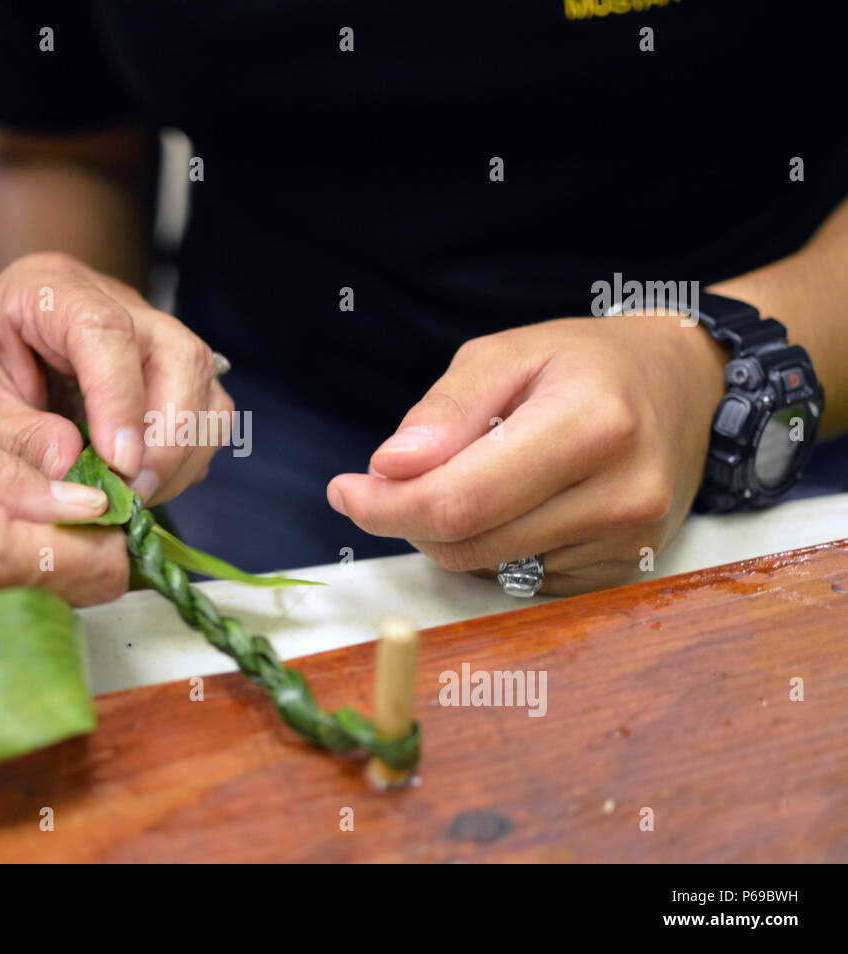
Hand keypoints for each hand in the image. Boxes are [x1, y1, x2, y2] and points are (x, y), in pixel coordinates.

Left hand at [0, 252, 234, 504]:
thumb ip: (10, 437)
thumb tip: (73, 466)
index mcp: (47, 290)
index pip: (106, 329)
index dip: (122, 399)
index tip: (119, 464)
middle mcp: (110, 301)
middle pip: (180, 353)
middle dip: (170, 434)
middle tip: (131, 493)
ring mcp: (145, 334)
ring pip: (204, 384)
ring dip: (183, 452)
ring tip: (133, 495)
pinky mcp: (163, 372)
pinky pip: (203, 413)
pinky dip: (184, 458)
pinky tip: (141, 484)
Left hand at [326, 315, 729, 593]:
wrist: (686, 388)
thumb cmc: (586, 364)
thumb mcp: (507, 353)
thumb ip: (445, 411)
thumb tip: (390, 468)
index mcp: (590, 425)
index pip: (459, 500)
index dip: (387, 506)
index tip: (346, 492)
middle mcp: (620, 494)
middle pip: (466, 544)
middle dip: (408, 518)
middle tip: (389, 481)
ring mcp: (628, 542)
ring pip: (487, 568)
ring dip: (451, 533)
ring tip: (471, 475)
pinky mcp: (624, 571)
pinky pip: (521, 580)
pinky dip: (494, 547)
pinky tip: (514, 503)